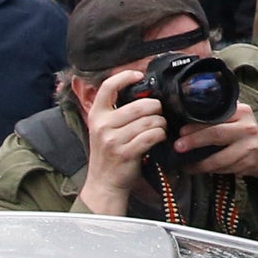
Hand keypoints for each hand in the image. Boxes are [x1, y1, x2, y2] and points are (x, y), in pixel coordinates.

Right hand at [76, 73, 166, 216]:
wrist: (104, 183)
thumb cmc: (109, 154)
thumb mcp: (103, 129)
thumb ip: (116, 112)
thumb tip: (141, 93)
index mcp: (97, 115)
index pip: (107, 87)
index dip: (125, 76)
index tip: (139, 75)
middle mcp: (103, 125)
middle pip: (140, 105)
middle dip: (156, 108)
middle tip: (158, 114)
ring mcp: (113, 140)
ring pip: (149, 121)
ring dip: (161, 123)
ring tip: (159, 127)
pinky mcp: (126, 152)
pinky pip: (152, 136)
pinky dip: (160, 135)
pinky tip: (159, 137)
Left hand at [173, 112, 257, 183]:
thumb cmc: (241, 131)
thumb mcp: (235, 116)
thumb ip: (218, 113)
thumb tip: (186, 115)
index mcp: (242, 112)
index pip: (216, 117)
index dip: (197, 125)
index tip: (181, 131)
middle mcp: (247, 128)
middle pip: (217, 134)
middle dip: (195, 141)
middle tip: (178, 147)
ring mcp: (249, 147)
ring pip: (219, 158)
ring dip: (199, 163)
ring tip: (186, 164)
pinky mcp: (247, 164)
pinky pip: (223, 169)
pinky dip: (209, 171)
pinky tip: (199, 169)